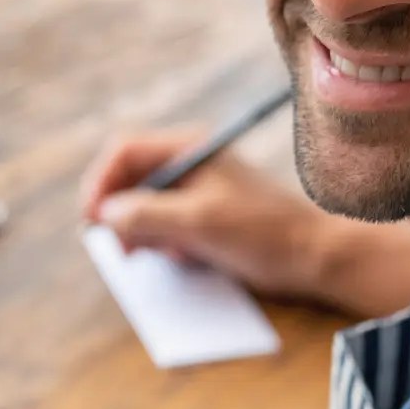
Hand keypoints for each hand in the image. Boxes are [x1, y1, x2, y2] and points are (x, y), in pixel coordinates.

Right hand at [78, 128, 409, 317]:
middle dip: (120, 213)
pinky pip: (168, 227)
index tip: (92, 219)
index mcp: (191, 149)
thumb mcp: (198, 223)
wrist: (317, 257)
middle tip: (121, 249)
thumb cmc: (263, 233)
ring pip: (147, 206)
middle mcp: (191, 164)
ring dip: (141, 232)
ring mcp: (199, 192)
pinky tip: (185, 259)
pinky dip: (165, 244)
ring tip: (155, 256)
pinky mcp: (207, 218)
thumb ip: (147, 215)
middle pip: (132, 179)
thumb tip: (104, 214)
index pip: (125, 151)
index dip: (101, 182)